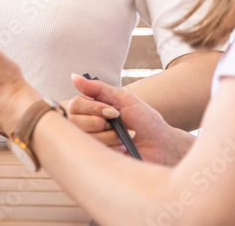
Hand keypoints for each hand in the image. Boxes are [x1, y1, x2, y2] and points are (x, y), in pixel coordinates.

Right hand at [65, 74, 192, 165]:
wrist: (161, 145)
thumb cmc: (144, 120)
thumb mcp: (123, 98)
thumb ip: (98, 88)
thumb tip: (74, 76)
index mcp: (92, 109)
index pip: (74, 104)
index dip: (92, 108)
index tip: (113, 111)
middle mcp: (87, 125)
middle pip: (75, 122)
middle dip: (100, 123)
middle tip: (117, 122)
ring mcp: (92, 143)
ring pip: (84, 138)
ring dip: (108, 136)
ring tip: (123, 137)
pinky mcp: (98, 159)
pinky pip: (93, 153)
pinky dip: (111, 148)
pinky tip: (122, 149)